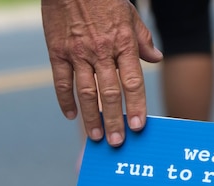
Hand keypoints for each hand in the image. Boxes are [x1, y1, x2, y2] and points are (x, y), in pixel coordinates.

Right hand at [41, 0, 161, 146]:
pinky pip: (61, 81)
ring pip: (86, 92)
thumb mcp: (129, 15)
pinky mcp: (57, 51)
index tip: (139, 126)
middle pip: (110, 93)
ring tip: (96, 136)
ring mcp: (78, 52)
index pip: (133, 81)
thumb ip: (143, 40)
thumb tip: (156, 59)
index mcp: (123, 43)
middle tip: (117, 141)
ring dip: (91, 117)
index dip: (136, 106)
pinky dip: (65, 101)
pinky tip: (71, 115)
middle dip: (115, 119)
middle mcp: (101, 51)